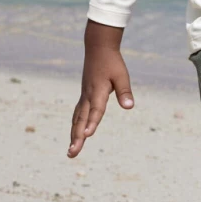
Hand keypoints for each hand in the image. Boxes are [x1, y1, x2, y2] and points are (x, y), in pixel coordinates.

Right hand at [68, 20, 132, 157]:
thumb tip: (129, 107)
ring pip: (77, 119)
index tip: (86, 136)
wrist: (98, 48)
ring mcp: (84, 97)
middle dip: (77, 138)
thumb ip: (124, 92)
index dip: (92, 123)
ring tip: (71, 151)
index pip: (96, 111)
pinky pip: (77, 114)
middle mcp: (88, 97)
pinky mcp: (84, 96)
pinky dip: (75, 126)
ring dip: (74, 135)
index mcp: (98, 92)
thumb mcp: (122, 76)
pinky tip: (75, 134)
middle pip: (81, 120)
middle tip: (72, 154)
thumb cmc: (112, 62)